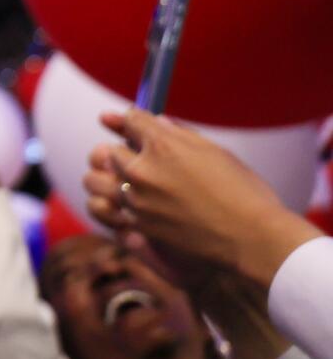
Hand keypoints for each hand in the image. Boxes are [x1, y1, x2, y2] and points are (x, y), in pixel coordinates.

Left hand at [82, 107, 324, 288]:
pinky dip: (124, 204)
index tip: (121, 121)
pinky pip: (116, 208)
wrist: (252, 239)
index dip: (126, 119)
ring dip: (116, 179)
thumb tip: (156, 121)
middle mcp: (142, 169)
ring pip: (106, 181)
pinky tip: (143, 206)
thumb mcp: (215, 151)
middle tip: (136, 156)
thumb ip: (180, 133)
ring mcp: (137, 199)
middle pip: (111, 151)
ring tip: (134, 183)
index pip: (129, 120)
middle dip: (122, 151)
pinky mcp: (138, 224)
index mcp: (162, 145)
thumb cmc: (243, 192)